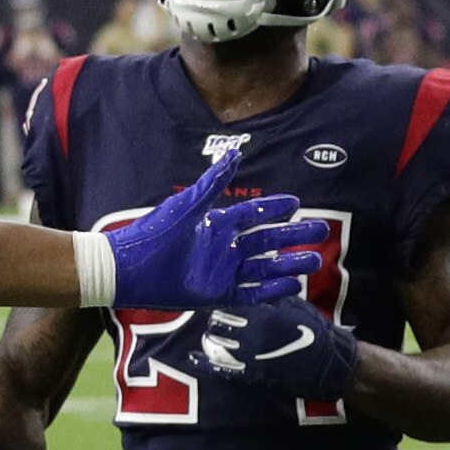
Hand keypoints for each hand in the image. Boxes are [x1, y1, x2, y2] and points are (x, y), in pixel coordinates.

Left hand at [105, 147, 329, 307]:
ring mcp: (222, 271)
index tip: (296, 204)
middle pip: (267, 241)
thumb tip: (235, 155)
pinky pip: (250, 293)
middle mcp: (223, 247)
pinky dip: (271, 290)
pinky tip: (292, 285)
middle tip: (321, 232)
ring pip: (264, 268)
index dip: (274, 209)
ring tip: (314, 261)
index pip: (253, 214)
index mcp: (216, 223)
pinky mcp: (216, 294)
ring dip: (289, 265)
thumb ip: (213, 183)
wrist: (128, 268)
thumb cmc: (154, 233)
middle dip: (293, 236)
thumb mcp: (187, 205)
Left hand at [167, 294, 361, 399]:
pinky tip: (193, 358)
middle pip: (218, 322)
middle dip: (216, 318)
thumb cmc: (312, 329)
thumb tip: (252, 276)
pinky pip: (219, 369)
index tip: (217, 292)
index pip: (229, 302)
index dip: (222, 298)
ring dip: (211, 337)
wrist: (328, 362)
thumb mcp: (293, 303)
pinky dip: (203, 363)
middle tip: (216, 315)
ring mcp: (247, 356)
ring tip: (212, 332)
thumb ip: (269, 292)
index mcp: (261, 313)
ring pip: (215, 344)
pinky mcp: (248, 374)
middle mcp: (250, 334)